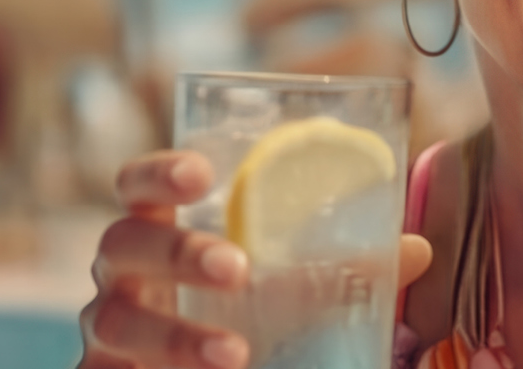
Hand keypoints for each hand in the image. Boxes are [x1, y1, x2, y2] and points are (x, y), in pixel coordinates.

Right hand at [78, 151, 432, 368]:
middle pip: (121, 242)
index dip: (160, 171)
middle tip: (236, 267)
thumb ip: (341, 272)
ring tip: (235, 353)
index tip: (202, 171)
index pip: (138, 185)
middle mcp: (123, 274)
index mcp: (160, 232)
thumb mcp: (293, 295)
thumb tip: (416, 249)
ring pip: (115, 320)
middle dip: (176, 251)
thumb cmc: (243, 320)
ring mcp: (107, 330)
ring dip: (174, 335)